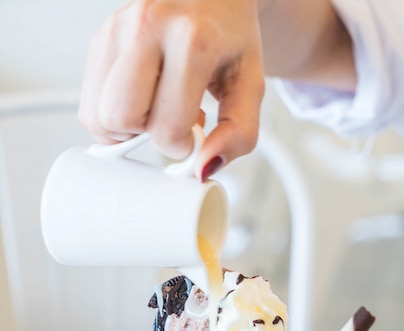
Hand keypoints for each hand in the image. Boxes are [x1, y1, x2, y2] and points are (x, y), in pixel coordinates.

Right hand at [79, 0, 264, 178]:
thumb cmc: (231, 38)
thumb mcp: (250, 87)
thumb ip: (238, 134)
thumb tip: (203, 168)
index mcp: (191, 39)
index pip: (165, 127)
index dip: (181, 145)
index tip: (194, 133)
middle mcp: (147, 26)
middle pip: (118, 119)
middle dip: (144, 136)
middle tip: (168, 122)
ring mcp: (117, 28)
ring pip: (95, 115)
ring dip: (125, 127)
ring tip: (155, 108)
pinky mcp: (100, 37)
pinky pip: (89, 102)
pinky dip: (112, 112)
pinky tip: (140, 97)